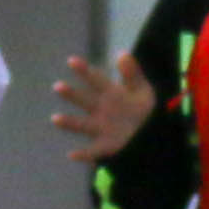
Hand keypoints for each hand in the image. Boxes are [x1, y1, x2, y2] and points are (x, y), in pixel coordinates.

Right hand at [49, 48, 159, 167]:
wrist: (153, 134)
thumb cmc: (143, 109)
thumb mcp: (142, 90)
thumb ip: (132, 74)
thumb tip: (122, 53)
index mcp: (110, 93)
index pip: (96, 80)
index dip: (84, 70)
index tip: (71, 61)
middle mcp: (101, 110)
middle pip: (85, 100)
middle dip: (72, 94)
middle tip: (57, 86)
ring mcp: (101, 128)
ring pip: (83, 124)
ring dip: (69, 122)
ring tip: (55, 118)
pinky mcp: (106, 146)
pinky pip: (93, 151)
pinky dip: (83, 154)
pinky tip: (71, 154)